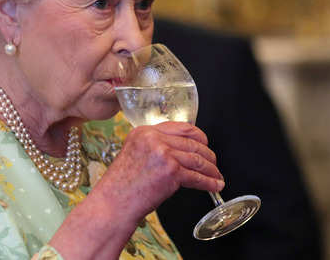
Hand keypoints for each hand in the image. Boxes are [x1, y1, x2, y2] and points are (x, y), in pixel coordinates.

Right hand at [95, 121, 224, 220]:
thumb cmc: (121, 186)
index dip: (197, 136)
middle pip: (191, 142)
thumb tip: (178, 151)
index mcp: (143, 131)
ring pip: (197, 159)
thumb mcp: (133, 154)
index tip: (204, 144)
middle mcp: (153, 138)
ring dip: (211, 169)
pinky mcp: (171, 171)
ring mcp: (163, 154)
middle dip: (207, 154)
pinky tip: (214, 185)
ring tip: (216, 176)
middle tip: (213, 163)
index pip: (179, 127)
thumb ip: (153, 147)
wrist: (113, 203)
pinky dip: (209, 182)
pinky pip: (196, 176)